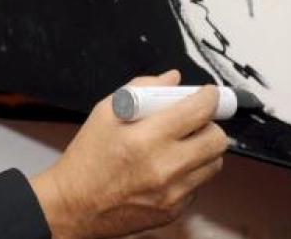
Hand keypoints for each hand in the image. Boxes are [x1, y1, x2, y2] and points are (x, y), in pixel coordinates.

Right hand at [29, 71, 226, 238]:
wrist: (74, 206)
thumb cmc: (86, 160)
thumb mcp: (104, 113)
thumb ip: (141, 90)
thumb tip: (171, 79)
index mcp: (144, 139)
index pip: (197, 111)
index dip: (209, 97)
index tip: (208, 93)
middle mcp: (163, 167)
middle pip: (216, 139)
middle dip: (209, 123)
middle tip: (194, 120)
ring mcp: (171, 193)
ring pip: (214, 162)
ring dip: (202, 148)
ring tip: (179, 144)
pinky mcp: (174, 210)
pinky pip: (198, 184)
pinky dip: (189, 172)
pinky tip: (166, 168)